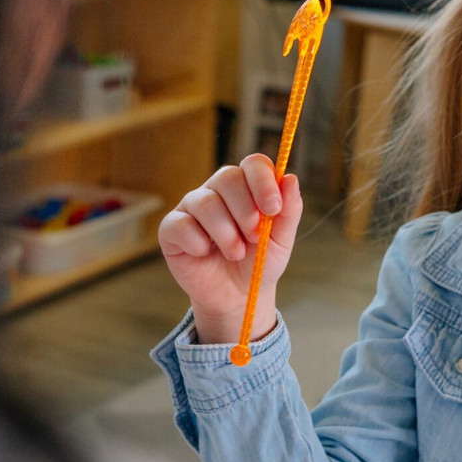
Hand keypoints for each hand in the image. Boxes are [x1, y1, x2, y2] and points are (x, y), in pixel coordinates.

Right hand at [158, 154, 303, 344]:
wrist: (239, 296)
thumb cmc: (260, 263)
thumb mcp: (282, 240)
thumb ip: (290, 210)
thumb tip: (291, 178)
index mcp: (247, 187)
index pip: (253, 164)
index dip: (263, 182)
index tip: (273, 209)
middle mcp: (217, 190)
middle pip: (228, 177)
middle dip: (245, 210)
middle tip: (254, 237)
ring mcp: (192, 207)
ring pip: (206, 202)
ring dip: (226, 233)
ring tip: (236, 253)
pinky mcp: (171, 228)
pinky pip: (180, 225)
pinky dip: (198, 243)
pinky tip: (206, 254)